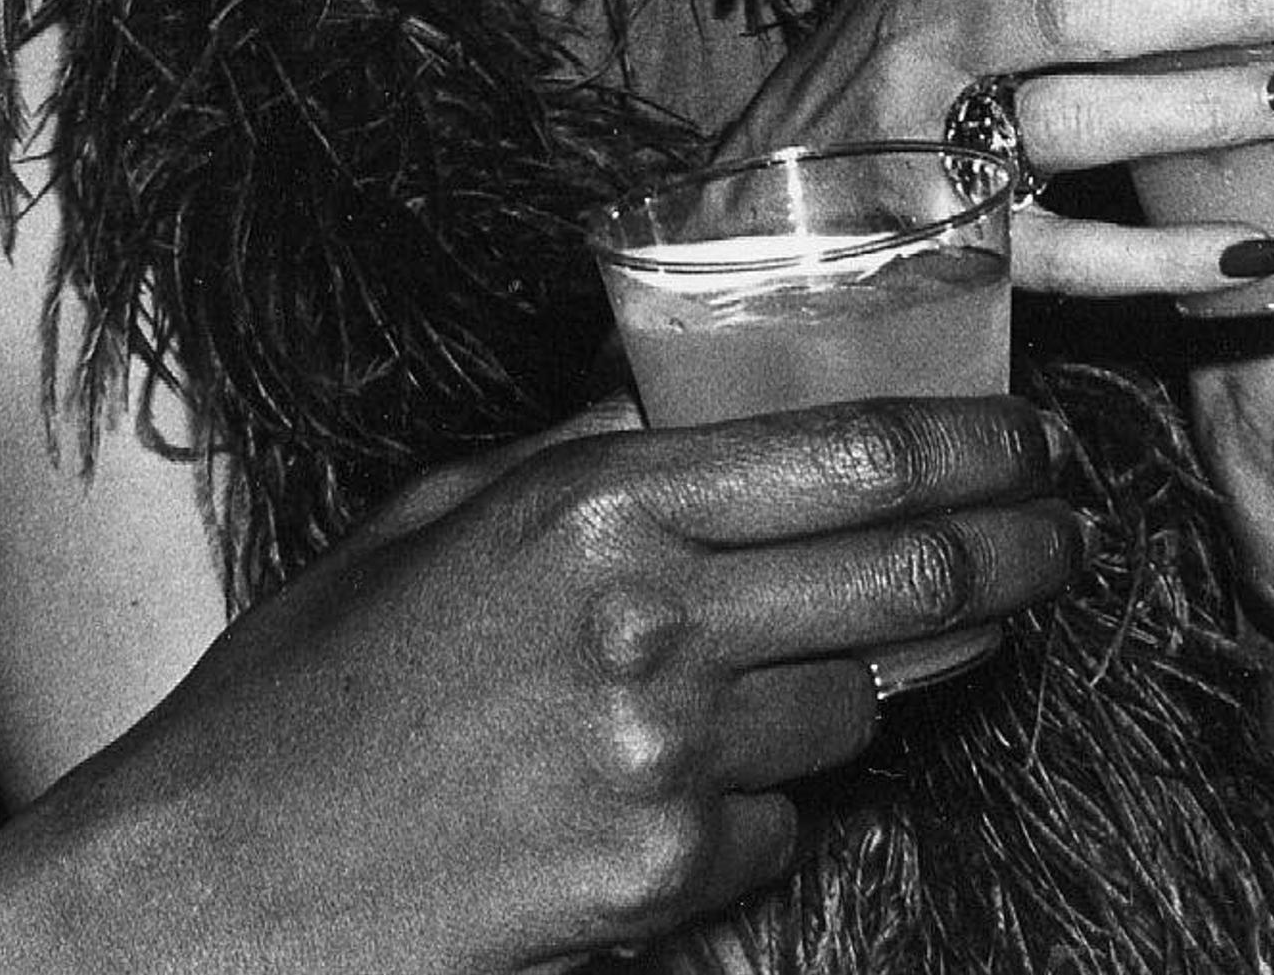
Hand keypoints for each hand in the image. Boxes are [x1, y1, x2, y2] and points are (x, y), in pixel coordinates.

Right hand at [46, 396, 1078, 972]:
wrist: (214, 885)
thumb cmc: (303, 691)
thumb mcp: (433, 518)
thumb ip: (579, 451)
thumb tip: (690, 387)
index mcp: (592, 505)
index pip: (857, 454)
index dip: (981, 443)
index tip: (1039, 440)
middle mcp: (649, 623)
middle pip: (916, 581)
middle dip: (1018, 553)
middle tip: (1059, 538)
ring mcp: (666, 764)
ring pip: (863, 712)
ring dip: (878, 687)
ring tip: (853, 661)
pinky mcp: (664, 881)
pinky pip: (786, 828)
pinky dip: (768, 807)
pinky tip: (691, 789)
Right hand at [721, 0, 1273, 300]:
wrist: (761, 206)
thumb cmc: (902, 74)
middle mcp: (927, 43)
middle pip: (1081, 10)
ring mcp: (930, 152)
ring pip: (1076, 122)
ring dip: (1209, 106)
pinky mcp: (946, 256)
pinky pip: (1067, 259)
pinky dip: (1164, 258)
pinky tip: (1257, 248)